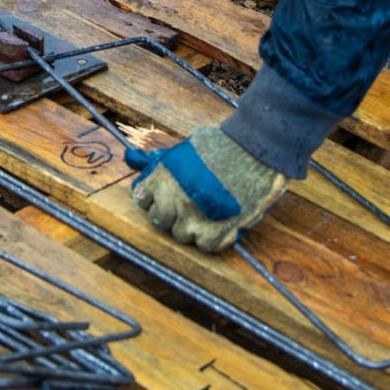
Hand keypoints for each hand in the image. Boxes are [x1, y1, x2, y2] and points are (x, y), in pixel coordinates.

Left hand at [129, 125, 287, 252]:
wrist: (257, 150)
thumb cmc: (225, 143)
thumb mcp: (187, 146)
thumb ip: (162, 160)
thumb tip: (132, 159)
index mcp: (162, 177)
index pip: (142, 199)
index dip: (153, 199)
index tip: (163, 198)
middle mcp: (172, 200)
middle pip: (160, 221)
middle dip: (171, 215)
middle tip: (188, 207)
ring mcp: (193, 219)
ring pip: (182, 235)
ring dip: (193, 227)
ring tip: (209, 212)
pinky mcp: (215, 234)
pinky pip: (206, 246)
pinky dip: (214, 238)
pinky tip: (223, 221)